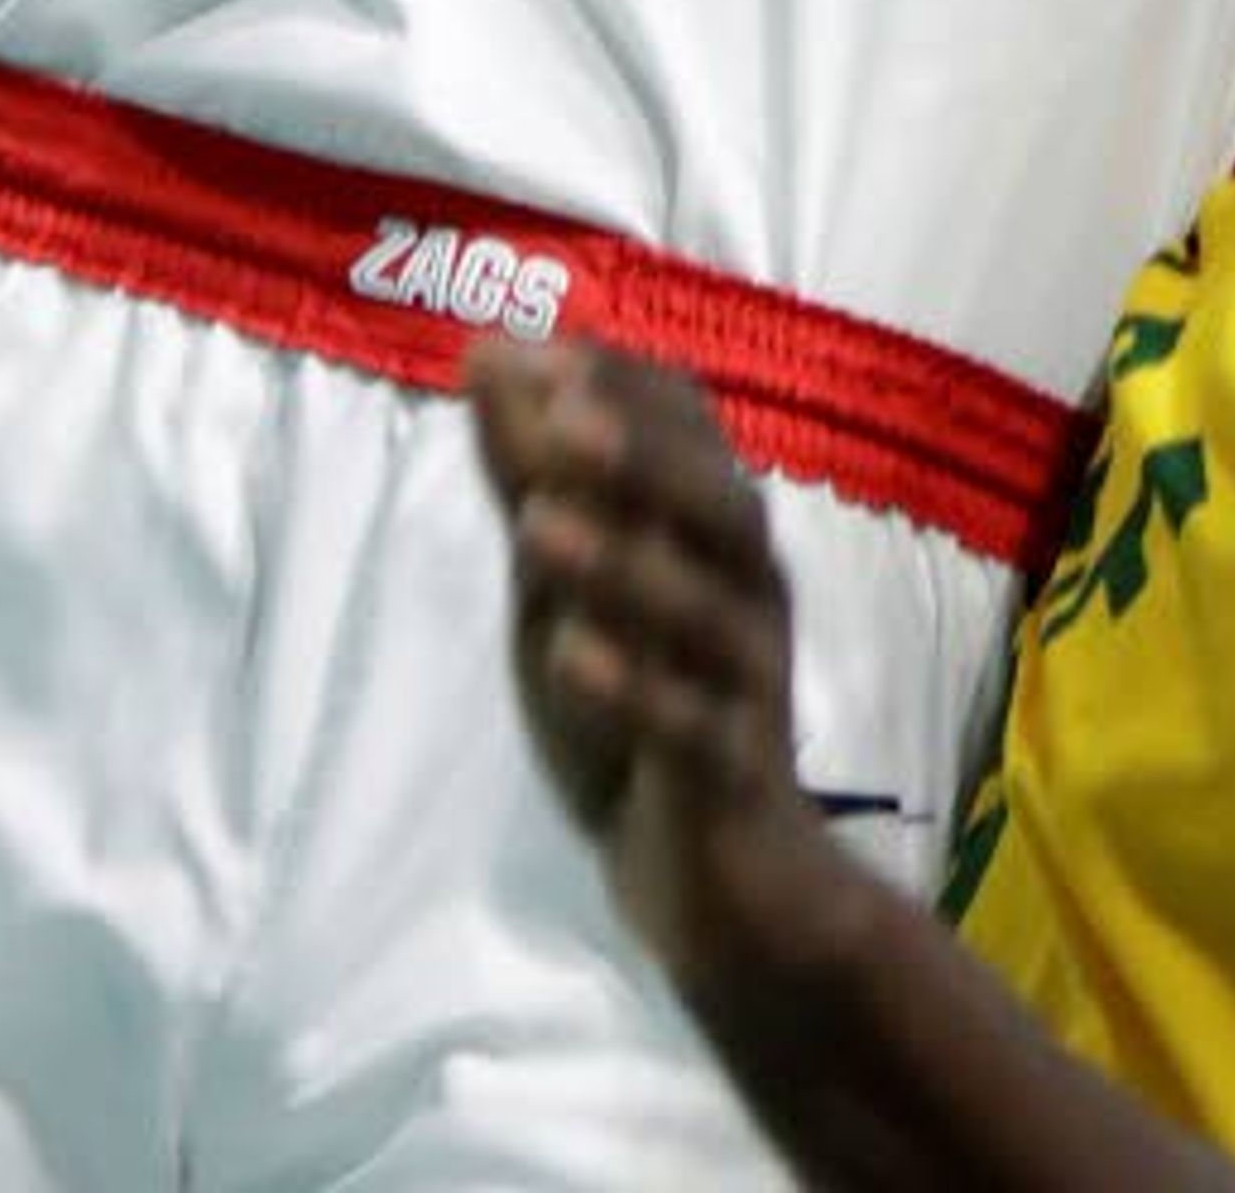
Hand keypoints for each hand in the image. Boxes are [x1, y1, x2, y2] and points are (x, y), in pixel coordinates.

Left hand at [468, 337, 844, 996]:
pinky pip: (692, 727)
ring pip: (705, 612)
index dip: (625, 387)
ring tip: (537, 523)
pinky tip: (569, 656)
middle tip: (562, 414)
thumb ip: (533, 476)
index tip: (543, 352)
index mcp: (715, 529)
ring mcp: (748, 685)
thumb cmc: (641, 702)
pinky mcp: (731, 777)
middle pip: (719, 506)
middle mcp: (748, 590)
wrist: (724, 882)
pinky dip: (634, 688)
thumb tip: (486, 352)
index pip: (692, 430)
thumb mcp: (568, 583)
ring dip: (623, 562)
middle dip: (642, 453)